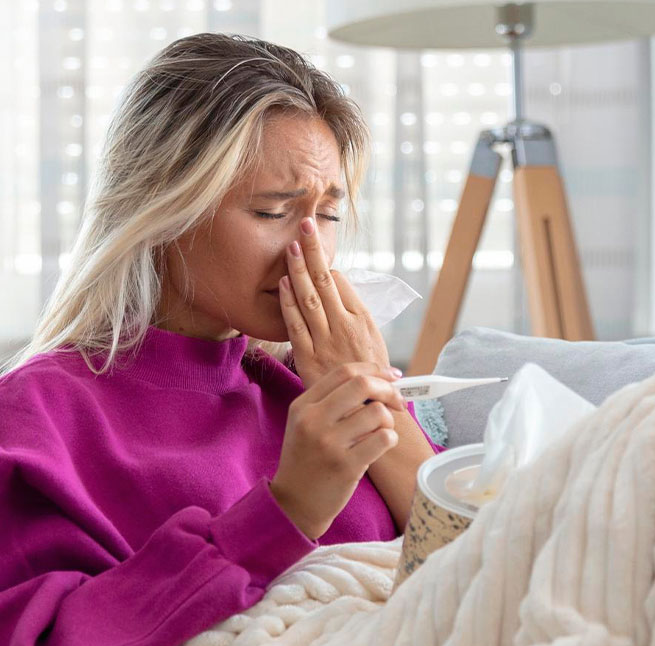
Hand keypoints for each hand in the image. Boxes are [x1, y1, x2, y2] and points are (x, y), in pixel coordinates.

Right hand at [270, 362, 406, 539]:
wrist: (294, 504)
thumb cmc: (307, 461)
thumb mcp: (304, 424)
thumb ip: (331, 401)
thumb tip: (376, 380)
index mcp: (303, 406)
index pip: (344, 372)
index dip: (374, 370)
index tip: (391, 376)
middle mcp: (313, 420)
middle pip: (362, 385)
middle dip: (388, 389)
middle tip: (398, 401)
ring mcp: (329, 443)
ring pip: (377, 412)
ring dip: (388, 421)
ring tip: (380, 433)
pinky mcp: (346, 466)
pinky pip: (383, 439)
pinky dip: (390, 439)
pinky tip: (380, 447)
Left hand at [278, 217, 398, 388]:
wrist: (371, 412)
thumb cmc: (372, 378)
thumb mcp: (372, 342)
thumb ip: (353, 317)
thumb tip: (337, 291)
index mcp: (362, 318)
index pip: (340, 282)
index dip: (325, 265)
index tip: (313, 249)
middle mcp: (346, 325)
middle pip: (326, 280)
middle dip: (315, 250)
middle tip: (304, 224)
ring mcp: (327, 340)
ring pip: (310, 297)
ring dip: (299, 269)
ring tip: (291, 245)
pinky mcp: (309, 356)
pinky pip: (297, 325)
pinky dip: (289, 302)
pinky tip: (283, 283)